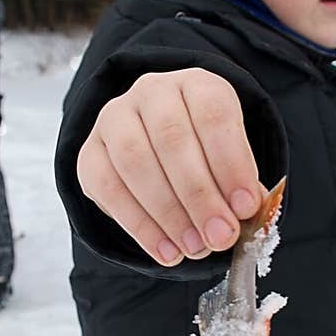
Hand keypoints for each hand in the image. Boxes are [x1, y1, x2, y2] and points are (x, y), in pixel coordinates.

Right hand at [76, 67, 261, 265]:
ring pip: (134, 160)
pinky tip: (165, 250)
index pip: (213, 114)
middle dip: (200, 195)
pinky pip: (108, 187)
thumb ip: (240, 186)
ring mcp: (114, 119)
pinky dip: (139, 225)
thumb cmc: (205, 155)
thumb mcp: (231, 160)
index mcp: (197, 84)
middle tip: (220, 236)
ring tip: (194, 247)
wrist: (157, 147)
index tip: (246, 207)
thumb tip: (245, 215)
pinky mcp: (89, 152)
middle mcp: (152, 92)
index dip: (231, 162)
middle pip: (172, 138)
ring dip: (168, 212)